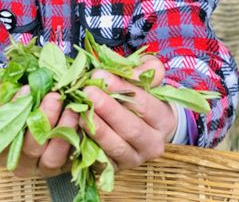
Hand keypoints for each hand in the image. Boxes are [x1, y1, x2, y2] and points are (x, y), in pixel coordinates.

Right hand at [0, 82, 78, 177]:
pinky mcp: (64, 164)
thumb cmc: (4, 104)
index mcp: (0, 147)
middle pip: (32, 146)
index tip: (26, 89)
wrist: (26, 110)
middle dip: (45, 119)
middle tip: (54, 97)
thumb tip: (7, 93)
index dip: (16, 110)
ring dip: (64, 131)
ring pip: (53, 156)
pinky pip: (73, 157)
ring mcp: (43, 165)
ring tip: (72, 108)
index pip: (5, 133)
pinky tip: (83, 118)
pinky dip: (79, 139)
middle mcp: (21, 161)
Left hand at [80, 55, 176, 170]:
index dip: (122, 88)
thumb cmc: (139, 97)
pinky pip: (101, 161)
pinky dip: (88, 145)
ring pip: (116, 147)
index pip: (145, 104)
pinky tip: (75, 128)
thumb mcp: (146, 80)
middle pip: (131, 128)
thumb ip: (146, 71)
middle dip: (108, 109)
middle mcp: (152, 144)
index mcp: (163, 120)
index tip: (100, 74)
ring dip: (97, 128)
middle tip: (88, 91)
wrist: (138, 126)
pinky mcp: (114, 168)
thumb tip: (141, 69)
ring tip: (81, 110)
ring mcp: (133, 159)